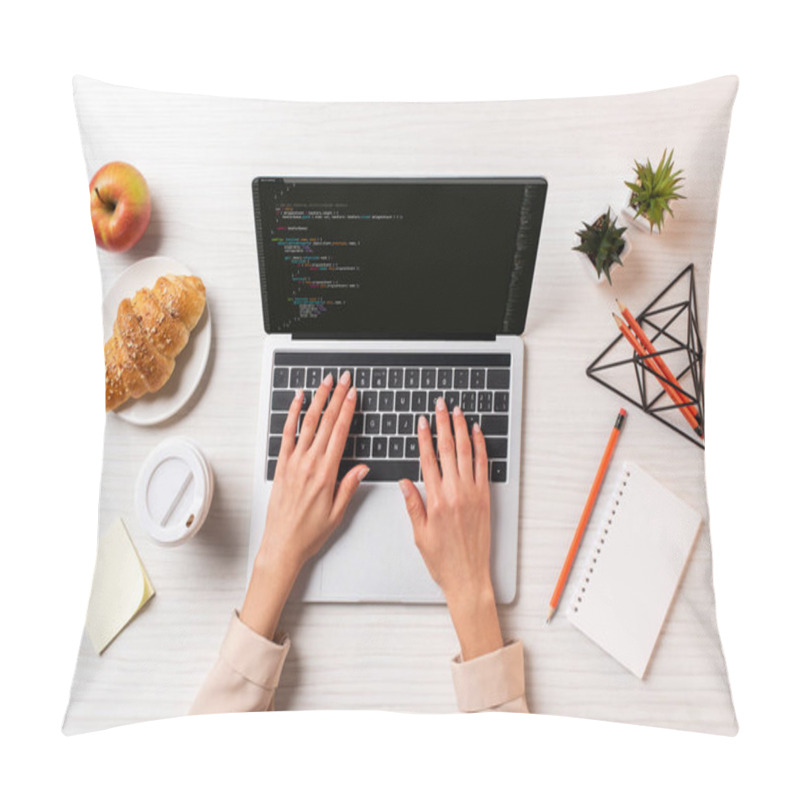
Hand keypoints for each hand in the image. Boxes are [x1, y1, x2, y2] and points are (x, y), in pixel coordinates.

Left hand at [241, 371, 367, 638]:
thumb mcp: (337, 513)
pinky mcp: (281, 466)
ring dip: (317, 400)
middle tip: (343, 380)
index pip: (340, 433)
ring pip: (307, 424)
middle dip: (336, 398)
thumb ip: (349, 486)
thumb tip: (362, 467)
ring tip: (324, 383)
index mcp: (326, 474)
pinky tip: (297, 401)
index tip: (353, 394)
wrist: (282, 545)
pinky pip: (286, 435)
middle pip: (325, 423)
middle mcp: (309, 464)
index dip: (347, 410)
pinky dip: (292, 416)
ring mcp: (293, 463)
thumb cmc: (310, 533)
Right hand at [399, 397, 503, 659]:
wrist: (468, 577)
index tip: (422, 421)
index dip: (424, 438)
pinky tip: (477, 433)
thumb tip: (404, 482)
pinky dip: (481, 447)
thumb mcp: (418, 533)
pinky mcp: (485, 498)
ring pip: (467, 453)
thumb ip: (412, 504)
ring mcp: (472, 494)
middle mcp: (454, 493)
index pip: (428, 460)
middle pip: (448, 450)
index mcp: (434, 501)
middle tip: (441, 405)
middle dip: (443, 424)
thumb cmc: (442, 560)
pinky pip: (483, 466)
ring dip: (462, 429)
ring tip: (458, 412)